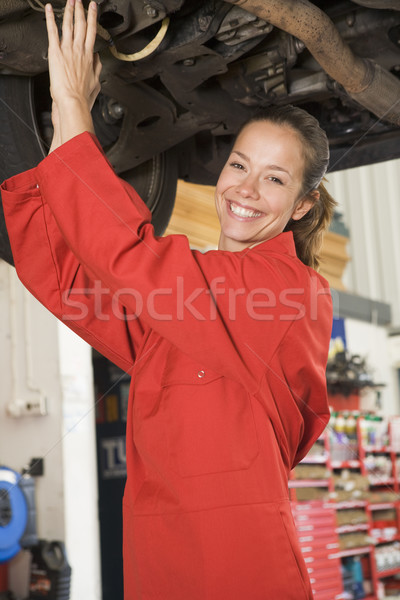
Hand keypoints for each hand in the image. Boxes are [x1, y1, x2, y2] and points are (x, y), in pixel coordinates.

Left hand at [45, 0, 101, 144]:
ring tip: (70, 0)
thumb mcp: (96, 82)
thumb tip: (98, 58)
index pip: (92, 32)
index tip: (93, 8)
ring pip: (69, 25)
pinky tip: (50, 10)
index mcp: (89, 57)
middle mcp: (79, 50)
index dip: (92, 18)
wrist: (73, 101)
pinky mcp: (56, 53)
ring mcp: (67, 50)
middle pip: (81, 25)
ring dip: (70, 11)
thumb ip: (97, 67)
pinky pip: (53, 32)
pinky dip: (51, 19)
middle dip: (81, 10)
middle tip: (80, 0)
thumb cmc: (82, 96)